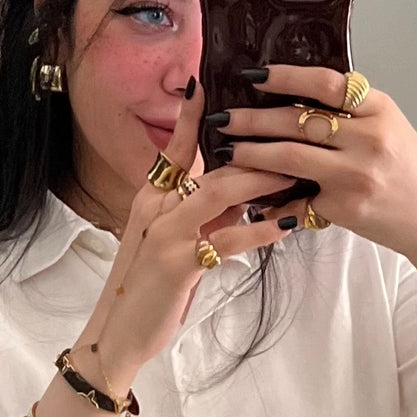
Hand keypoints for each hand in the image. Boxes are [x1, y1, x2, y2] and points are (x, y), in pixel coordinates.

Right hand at [83, 83, 287, 392]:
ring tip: (298, 172)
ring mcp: (165, 235)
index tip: (207, 82)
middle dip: (254, 151)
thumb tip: (242, 191)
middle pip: (210, 166)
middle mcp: (155, 207)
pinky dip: (260, 231)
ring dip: (262, 181)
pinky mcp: (178, 265)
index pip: (174, 146)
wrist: (118, 334)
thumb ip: (203, 215)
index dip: (192, 115)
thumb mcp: (173, 241)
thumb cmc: (151, 287)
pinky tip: (286, 225)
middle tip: (293, 137)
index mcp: (151, 197)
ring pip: (220, 193)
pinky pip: (227, 241)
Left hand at [211, 64, 416, 265]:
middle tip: (224, 117)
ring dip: (251, 153)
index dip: (285, 76)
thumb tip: (296, 97)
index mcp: (379, 110)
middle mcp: (368, 139)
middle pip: (297, 120)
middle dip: (253, 119)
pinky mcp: (344, 207)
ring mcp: (355, 175)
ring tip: (228, 150)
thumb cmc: (411, 171)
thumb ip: (351, 112)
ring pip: (289, 157)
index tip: (254, 74)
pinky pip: (299, 200)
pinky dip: (272, 199)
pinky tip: (251, 196)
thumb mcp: (390, 127)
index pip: (325, 83)